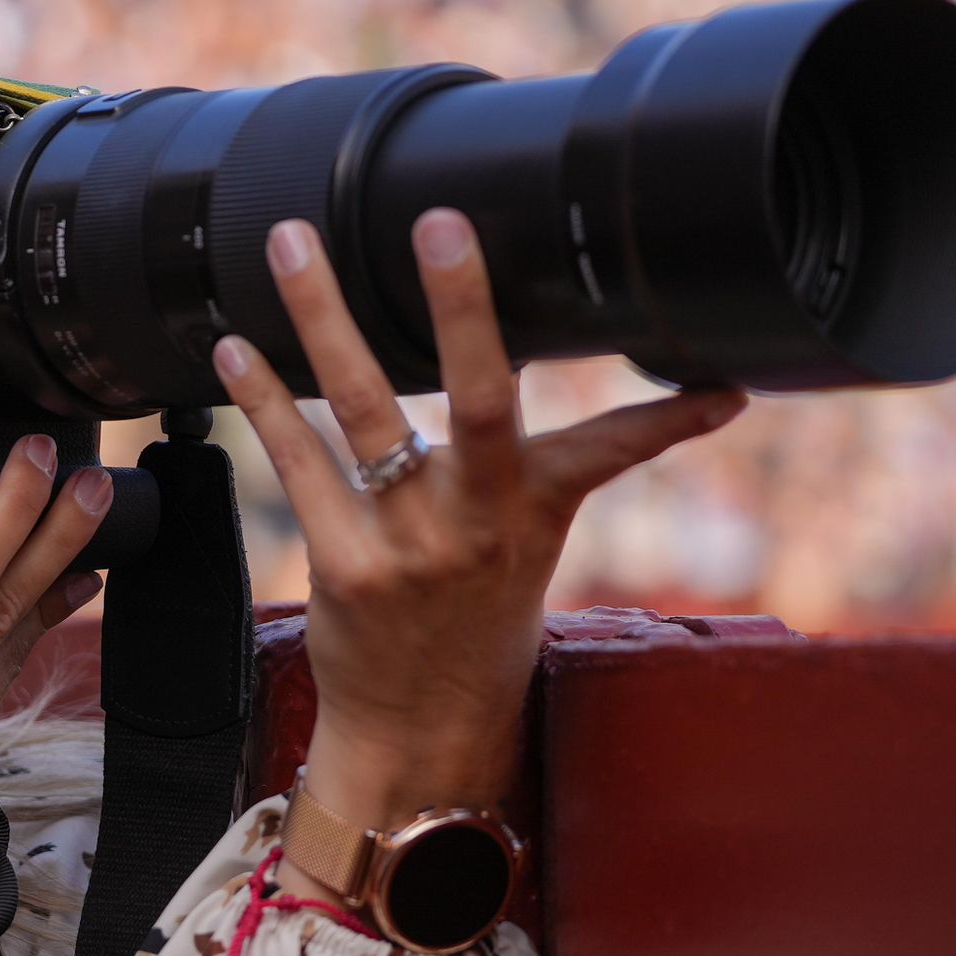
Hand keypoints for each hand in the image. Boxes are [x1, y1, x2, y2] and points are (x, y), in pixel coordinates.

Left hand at [213, 210, 746, 858]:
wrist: (418, 733)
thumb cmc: (472, 628)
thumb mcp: (529, 551)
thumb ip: (547, 472)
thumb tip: (617, 417)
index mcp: (536, 512)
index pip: (614, 448)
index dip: (669, 417)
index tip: (721, 385)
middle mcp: (480, 522)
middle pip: (483, 399)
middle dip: (462, 306)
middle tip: (439, 222)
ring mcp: (410, 544)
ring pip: (369, 412)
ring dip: (326, 319)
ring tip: (293, 243)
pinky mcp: (345, 565)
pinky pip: (300, 463)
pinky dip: (265, 400)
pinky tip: (234, 347)